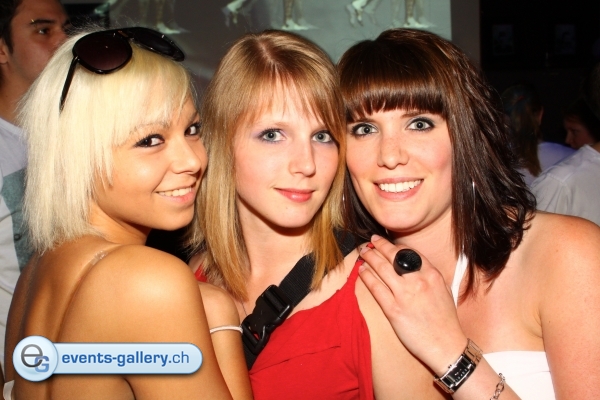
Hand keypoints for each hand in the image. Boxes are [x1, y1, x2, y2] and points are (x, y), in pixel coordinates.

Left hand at [358, 235, 467, 374]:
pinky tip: (361, 271)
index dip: (392, 245)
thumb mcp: (443, 290)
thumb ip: (428, 275)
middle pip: (392, 256)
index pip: (407, 252)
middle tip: (370, 242)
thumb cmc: (445, 320)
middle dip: (378, 246)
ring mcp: (404, 295)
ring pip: (381, 269)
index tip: (384, 241)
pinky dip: (366, 277)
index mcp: (431, 274)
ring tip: (362, 253)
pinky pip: (376, 288)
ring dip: (369, 258)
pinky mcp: (393, 310)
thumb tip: (412, 263)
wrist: (446, 345)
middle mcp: (418, 281)